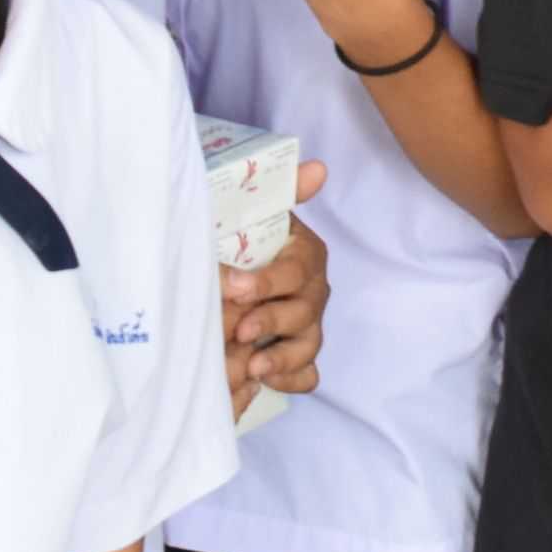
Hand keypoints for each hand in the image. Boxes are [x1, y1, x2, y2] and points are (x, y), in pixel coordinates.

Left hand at [218, 160, 330, 413]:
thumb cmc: (246, 238)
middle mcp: (311, 290)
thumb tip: (318, 168)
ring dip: (281, 358)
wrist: (237, 266)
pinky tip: (266, 383)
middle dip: (269, 321)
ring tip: (251, 366)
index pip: (296, 271)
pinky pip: (308, 374)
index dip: (267, 282)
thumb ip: (285, 189)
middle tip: (237, 329)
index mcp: (303, 254)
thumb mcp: (257, 210)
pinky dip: (291, 380)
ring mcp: (308, 324)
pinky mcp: (299, 353)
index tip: (232, 287)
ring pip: (308, 345)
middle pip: (303, 311)